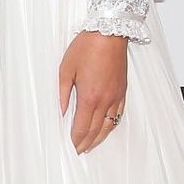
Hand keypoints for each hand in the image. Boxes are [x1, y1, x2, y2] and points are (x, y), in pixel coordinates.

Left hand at [58, 31, 127, 153]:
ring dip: (99, 138)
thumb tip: (61, 112)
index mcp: (89, 97)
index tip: (70, 146)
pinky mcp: (122, 91)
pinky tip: (106, 128)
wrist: (109, 33)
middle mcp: (105, 100)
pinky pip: (118, 115)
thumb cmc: (86, 47)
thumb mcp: (65, 69)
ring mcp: (116, 96)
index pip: (82, 127)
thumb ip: (62, 94)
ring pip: (109, 125)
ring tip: (90, 145)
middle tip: (78, 150)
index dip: (76, 140)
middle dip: (86, 143)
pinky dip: (111, 125)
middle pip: (96, 130)